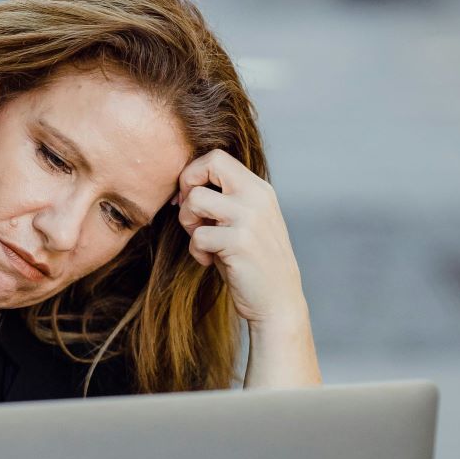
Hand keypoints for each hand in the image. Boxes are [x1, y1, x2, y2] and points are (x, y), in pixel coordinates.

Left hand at [173, 148, 305, 328]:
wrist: (277, 301)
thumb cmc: (251, 262)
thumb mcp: (244, 222)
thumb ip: (223, 200)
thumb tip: (182, 188)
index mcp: (259, 189)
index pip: (217, 157)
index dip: (194, 174)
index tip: (188, 199)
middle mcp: (257, 197)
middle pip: (208, 164)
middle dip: (187, 188)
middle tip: (192, 216)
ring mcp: (250, 218)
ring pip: (195, 199)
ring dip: (189, 223)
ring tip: (203, 241)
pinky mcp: (240, 242)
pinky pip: (197, 236)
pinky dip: (196, 252)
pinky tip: (210, 261)